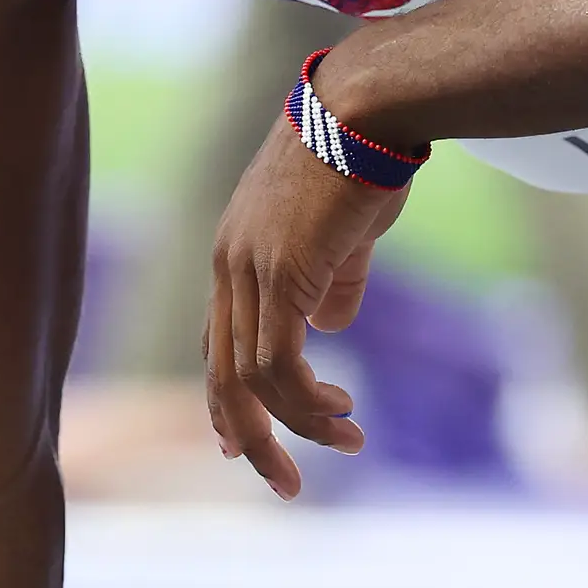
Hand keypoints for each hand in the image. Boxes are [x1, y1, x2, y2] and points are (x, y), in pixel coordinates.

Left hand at [206, 113, 407, 500]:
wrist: (369, 105)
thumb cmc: (365, 154)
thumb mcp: (344, 231)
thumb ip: (334, 280)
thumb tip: (333, 326)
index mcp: (235, 251)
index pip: (217, 342)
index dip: (228, 399)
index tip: (243, 442)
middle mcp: (228, 265)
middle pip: (221, 375)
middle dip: (250, 435)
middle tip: (286, 482)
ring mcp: (248, 270)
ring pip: (250, 379)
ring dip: (297, 425)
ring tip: (346, 442)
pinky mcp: (281, 275)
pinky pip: (281, 364)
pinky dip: (308, 402)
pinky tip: (340, 414)